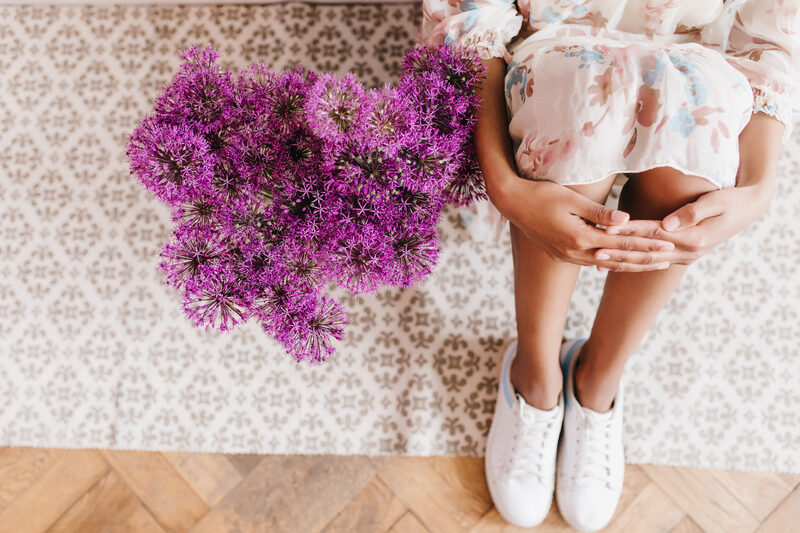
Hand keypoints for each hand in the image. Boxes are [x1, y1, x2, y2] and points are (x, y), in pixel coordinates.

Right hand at [494, 176, 676, 271]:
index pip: (622, 242)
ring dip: (631, 265)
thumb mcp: (571, 198)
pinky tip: (623, 263)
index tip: (668, 243)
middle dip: (646, 259)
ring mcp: (567, 256)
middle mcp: (575, 252)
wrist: (512, 203)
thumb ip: (599, 212)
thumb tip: (626, 221)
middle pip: (619, 259)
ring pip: (607, 264)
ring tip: (653, 264)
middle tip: (670, 259)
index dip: (647, 243)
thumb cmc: (541, 194)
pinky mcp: (562, 255)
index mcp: (579, 237)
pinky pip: (593, 262)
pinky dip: (612, 262)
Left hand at [594, 184, 771, 266]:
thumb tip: (668, 223)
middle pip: (647, 252)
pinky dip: (633, 263)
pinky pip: (653, 262)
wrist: (748, 209)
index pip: (654, 233)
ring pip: (647, 261)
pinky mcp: (682, 255)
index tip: (609, 228)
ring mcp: (685, 256)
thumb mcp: (717, 201)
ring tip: (596, 260)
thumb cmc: (732, 199)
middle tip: (593, 250)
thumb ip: (692, 212)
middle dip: (619, 251)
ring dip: (622, 261)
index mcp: (694, 237)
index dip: (631, 230)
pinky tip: (615, 263)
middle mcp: (688, 251)